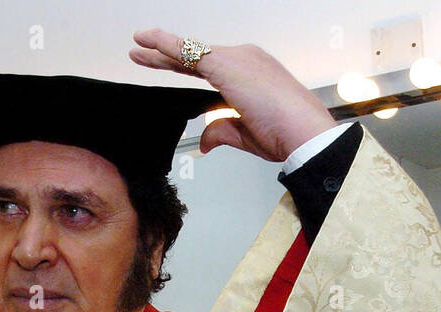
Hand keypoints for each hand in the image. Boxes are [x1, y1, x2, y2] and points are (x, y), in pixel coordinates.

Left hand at [129, 29, 335, 161]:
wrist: (304, 132)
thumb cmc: (286, 134)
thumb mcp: (245, 135)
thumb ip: (221, 131)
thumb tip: (203, 140)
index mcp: (252, 73)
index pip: (210, 68)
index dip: (186, 67)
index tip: (167, 66)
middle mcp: (245, 59)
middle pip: (198, 57)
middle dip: (167, 56)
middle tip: (141, 53)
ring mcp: (236, 58)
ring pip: (191, 53)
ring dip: (162, 51)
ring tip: (136, 49)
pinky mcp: (225, 64)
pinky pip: (189, 52)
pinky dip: (166, 45)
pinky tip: (147, 41)